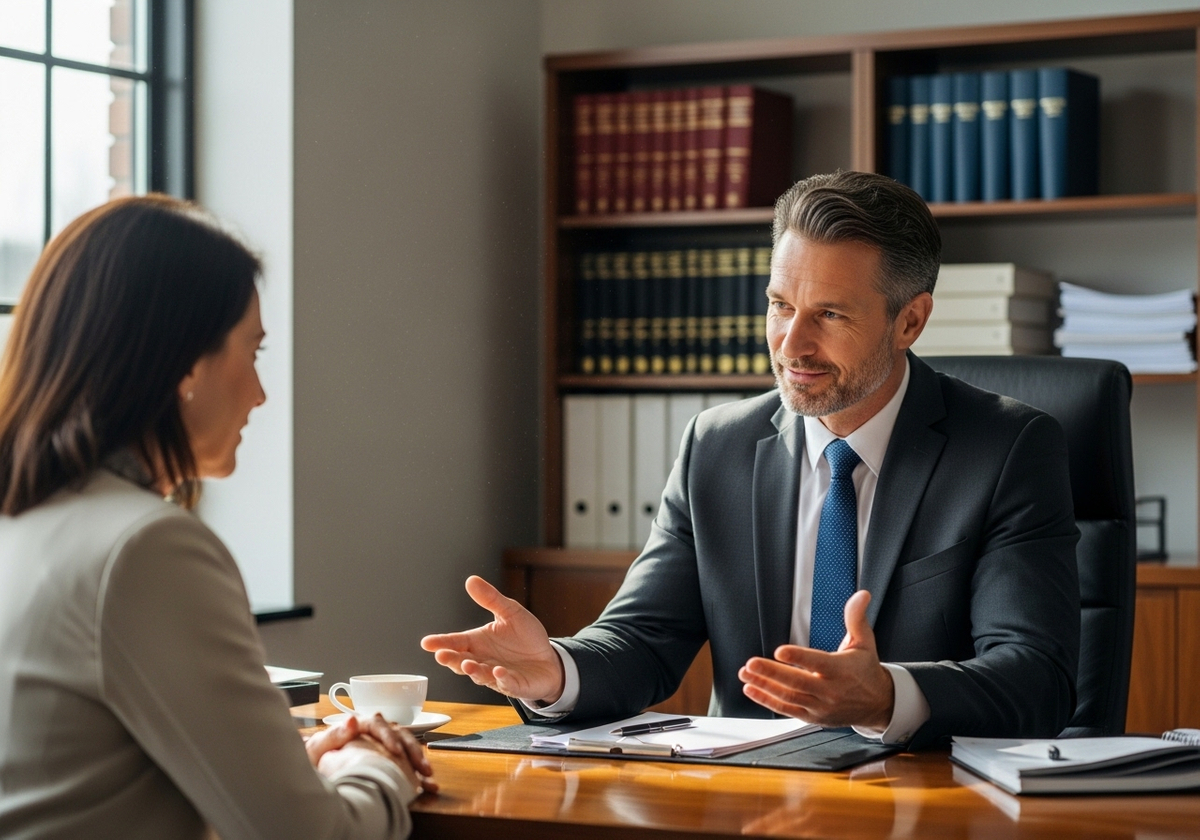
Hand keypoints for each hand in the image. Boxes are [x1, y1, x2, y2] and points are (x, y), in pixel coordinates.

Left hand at [310, 714, 438, 793]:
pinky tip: (427, 783)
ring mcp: (383, 746)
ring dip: (418, 760)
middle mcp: (375, 733)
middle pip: (400, 734)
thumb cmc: (315, 758)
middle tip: (420, 766)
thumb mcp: (319, 746)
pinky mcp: (387, 761)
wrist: (315, 770)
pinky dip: (418, 773)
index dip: (390, 737)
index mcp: (360, 725)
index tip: (395, 751)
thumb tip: (353, 720)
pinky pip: (406, 764)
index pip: (379, 725)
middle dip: (412, 750)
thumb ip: (335, 734)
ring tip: (427, 775)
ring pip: (407, 746)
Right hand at [420, 576, 564, 702]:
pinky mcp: (515, 685)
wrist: (549, 659)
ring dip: (473, 670)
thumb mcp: (510, 612)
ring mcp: (497, 675)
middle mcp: (483, 660)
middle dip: (452, 660)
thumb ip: (491, 599)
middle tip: (441, 656)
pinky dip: (502, 678)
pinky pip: (507, 683)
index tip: (426, 643)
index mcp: (478, 642)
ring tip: (467, 664)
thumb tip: (471, 580)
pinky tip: (499, 671)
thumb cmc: (525, 637)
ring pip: (481, 675)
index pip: (456, 642)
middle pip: (462, 661)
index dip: (441, 643)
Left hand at [738, 590, 894, 728]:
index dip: (799, 657)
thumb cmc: (866, 670)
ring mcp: (820, 706)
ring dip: (764, 686)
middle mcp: (830, 690)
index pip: (817, 663)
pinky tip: (751, 690)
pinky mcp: (812, 716)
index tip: (780, 651)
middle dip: (771, 673)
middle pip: (797, 682)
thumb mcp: (864, 642)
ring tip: (745, 674)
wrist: (878, 704)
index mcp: (841, 670)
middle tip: (751, 663)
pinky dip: (768, 701)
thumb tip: (861, 595)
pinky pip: (787, 710)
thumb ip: (856, 618)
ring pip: (788, 697)